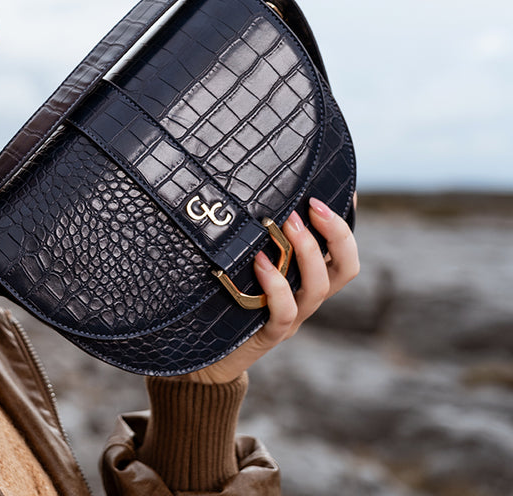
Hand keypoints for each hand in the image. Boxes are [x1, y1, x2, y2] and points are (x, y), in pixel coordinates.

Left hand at [175, 195, 359, 384]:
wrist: (205, 357)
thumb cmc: (222, 303)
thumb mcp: (242, 267)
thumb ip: (255, 241)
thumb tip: (253, 196)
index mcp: (305, 281)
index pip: (342, 254)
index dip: (347, 225)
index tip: (345, 194)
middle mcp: (304, 299)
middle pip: (344, 270)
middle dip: (336, 234)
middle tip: (312, 205)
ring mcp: (290, 319)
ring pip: (318, 288)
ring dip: (307, 252)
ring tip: (286, 224)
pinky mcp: (267, 335)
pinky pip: (284, 313)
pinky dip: (277, 286)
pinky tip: (261, 263)